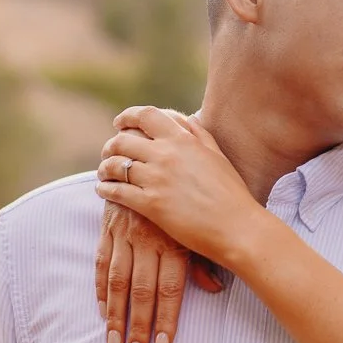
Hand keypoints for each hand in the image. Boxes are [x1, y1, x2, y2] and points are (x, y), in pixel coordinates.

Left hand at [94, 106, 266, 264]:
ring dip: (105, 167)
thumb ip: (198, 134)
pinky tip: (105, 190)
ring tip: (105, 173)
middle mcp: (166, 155)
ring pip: (116, 165)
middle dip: (111, 145)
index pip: (145, 116)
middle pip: (123, 140)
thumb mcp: (217, 154)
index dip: (127, 116)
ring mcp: (156, 180)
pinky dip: (105, 189)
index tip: (119, 123)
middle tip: (108, 152)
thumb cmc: (232, 192)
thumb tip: (185, 118)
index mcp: (183, 140)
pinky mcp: (150, 205)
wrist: (237, 226)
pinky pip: (117, 191)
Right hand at [94, 199, 223, 342]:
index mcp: (174, 239)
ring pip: (118, 280)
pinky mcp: (110, 226)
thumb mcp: (198, 225)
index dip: (166, 319)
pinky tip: (102, 310)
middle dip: (139, 326)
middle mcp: (148, 238)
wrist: (155, 157)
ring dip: (115, 315)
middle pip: (142, 290)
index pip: (170, 289)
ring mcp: (126, 232)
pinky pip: (102, 261)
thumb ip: (203, 258)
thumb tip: (217, 289)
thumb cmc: (188, 197)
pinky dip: (101, 288)